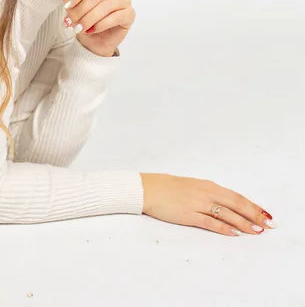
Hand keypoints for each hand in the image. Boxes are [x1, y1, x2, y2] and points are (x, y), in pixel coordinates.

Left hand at [60, 0, 135, 56]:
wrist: (92, 41)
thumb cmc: (84, 20)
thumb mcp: (73, 7)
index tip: (66, 5)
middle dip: (82, 9)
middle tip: (70, 21)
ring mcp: (125, 0)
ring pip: (106, 6)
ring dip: (90, 18)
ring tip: (79, 28)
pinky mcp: (130, 14)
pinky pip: (116, 17)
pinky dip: (101, 24)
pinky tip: (91, 30)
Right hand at [140, 173, 275, 235]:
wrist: (149, 189)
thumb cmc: (169, 187)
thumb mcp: (192, 186)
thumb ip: (208, 193)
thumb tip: (224, 204)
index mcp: (208, 185)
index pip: (236, 196)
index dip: (252, 205)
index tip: (265, 213)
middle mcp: (206, 192)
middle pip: (236, 204)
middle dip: (254, 214)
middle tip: (269, 224)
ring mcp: (198, 203)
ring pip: (227, 213)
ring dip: (244, 223)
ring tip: (257, 231)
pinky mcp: (189, 214)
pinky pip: (210, 222)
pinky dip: (224, 228)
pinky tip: (234, 233)